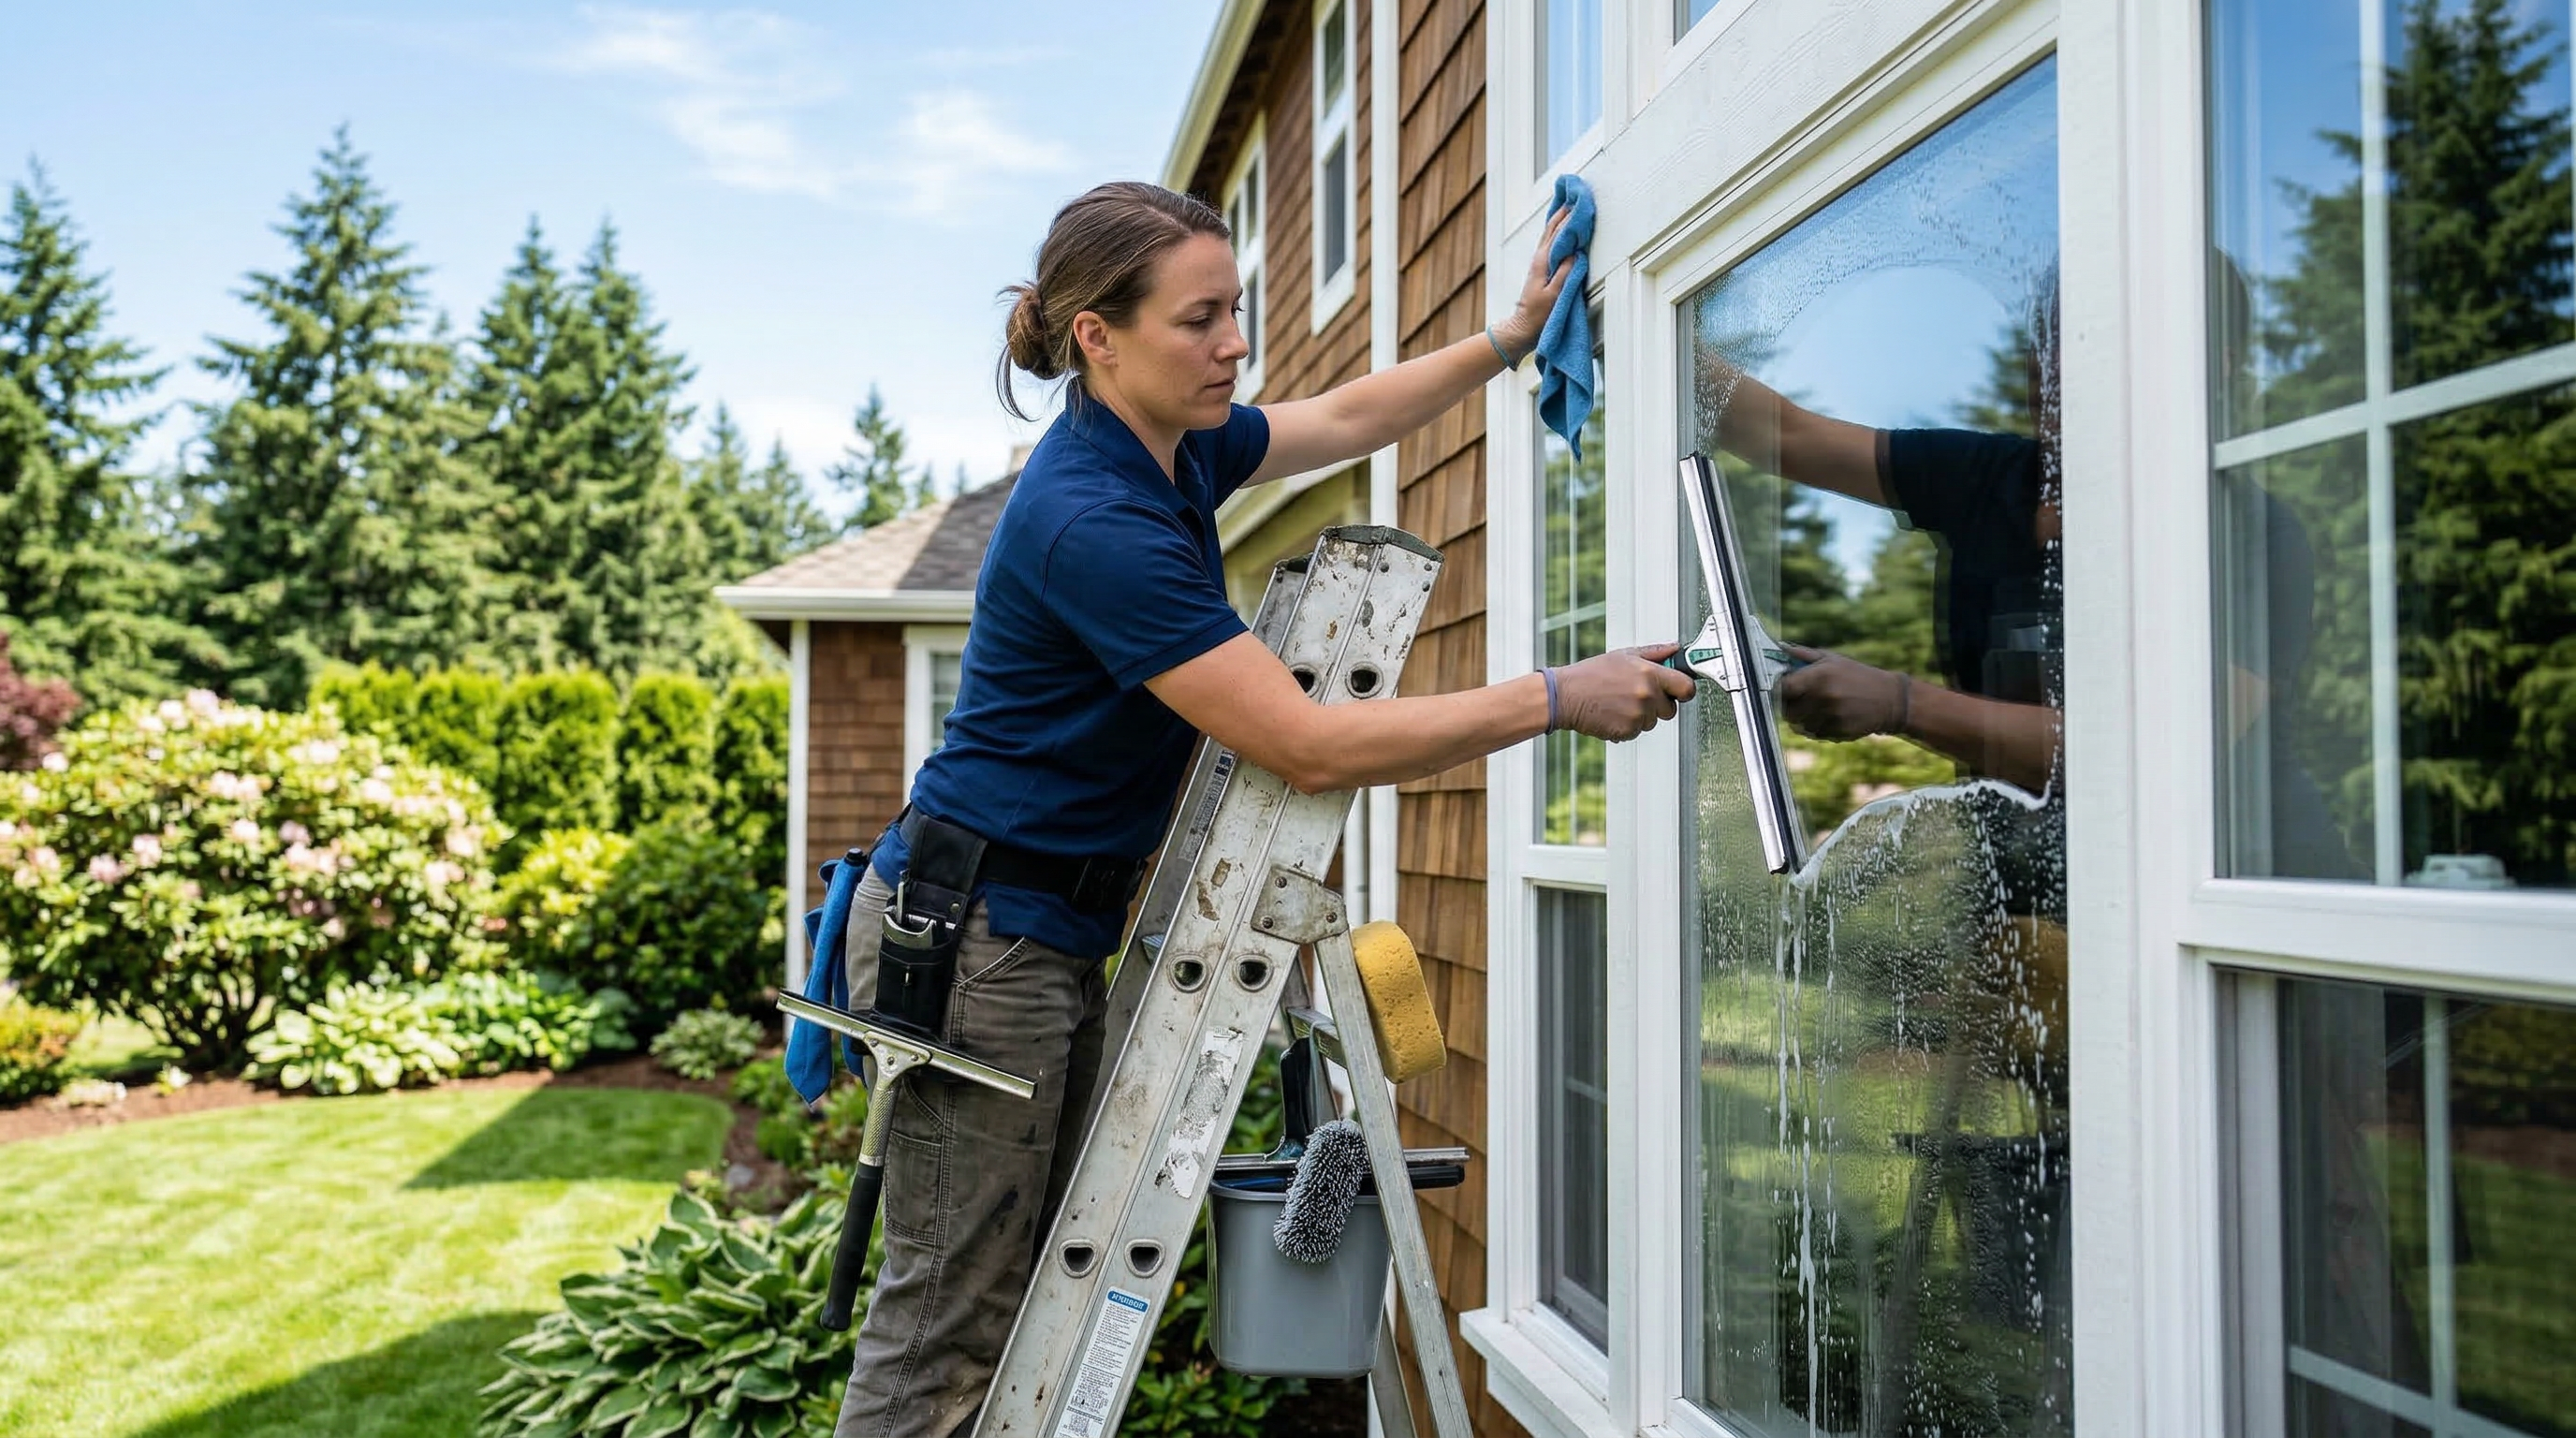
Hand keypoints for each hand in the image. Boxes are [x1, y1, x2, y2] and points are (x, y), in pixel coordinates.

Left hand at [1492, 206, 1572, 357]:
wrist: (1522, 329)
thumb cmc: (1538, 317)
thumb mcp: (1554, 296)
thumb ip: (1564, 274)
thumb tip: (1574, 253)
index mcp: (1543, 262)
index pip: (1557, 233)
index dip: (1567, 216)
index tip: (1577, 201)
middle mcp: (1539, 259)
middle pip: (1552, 229)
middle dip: (1563, 211)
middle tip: (1574, 194)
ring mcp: (1540, 264)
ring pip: (1550, 235)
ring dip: (1559, 219)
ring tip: (1569, 205)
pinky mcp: (1542, 270)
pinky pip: (1551, 244)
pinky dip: (1557, 233)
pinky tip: (1561, 229)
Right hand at [1551, 644, 1695, 740]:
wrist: (1565, 696)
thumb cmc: (1591, 674)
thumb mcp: (1623, 655)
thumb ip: (1655, 653)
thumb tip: (1675, 648)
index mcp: (1649, 673)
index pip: (1687, 687)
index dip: (1684, 690)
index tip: (1679, 691)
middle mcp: (1646, 695)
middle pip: (1671, 709)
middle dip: (1659, 705)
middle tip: (1636, 695)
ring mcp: (1637, 715)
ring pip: (1652, 722)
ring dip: (1641, 716)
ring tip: (1619, 703)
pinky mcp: (1627, 731)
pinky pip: (1637, 732)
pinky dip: (1627, 726)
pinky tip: (1612, 713)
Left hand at [1776, 646, 1906, 740]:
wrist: (1890, 699)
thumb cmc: (1857, 676)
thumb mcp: (1832, 659)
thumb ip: (1803, 654)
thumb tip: (1779, 648)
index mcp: (1819, 676)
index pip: (1783, 688)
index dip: (1777, 690)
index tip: (1780, 689)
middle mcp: (1824, 697)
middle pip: (1787, 711)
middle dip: (1789, 707)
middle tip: (1797, 701)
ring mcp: (1831, 717)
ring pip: (1799, 726)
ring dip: (1802, 720)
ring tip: (1817, 709)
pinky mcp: (1838, 732)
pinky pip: (1814, 734)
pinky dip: (1816, 728)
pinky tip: (1829, 717)